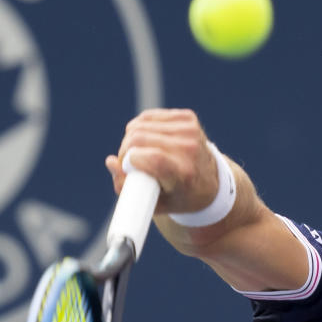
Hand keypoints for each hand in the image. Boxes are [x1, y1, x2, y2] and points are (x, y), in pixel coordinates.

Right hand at [105, 109, 219, 215]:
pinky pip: (148, 117)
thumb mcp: (153, 204)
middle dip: (124, 150)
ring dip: (130, 139)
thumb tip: (110, 161)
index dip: (131, 160)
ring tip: (138, 154)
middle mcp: (190, 149)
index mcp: (185, 175)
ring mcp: (190, 130)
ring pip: (140, 125)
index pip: (154, 158)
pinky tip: (148, 140)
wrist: (211, 181)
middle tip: (127, 163)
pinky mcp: (187, 117)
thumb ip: (126, 188)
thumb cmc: (178, 197)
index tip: (127, 168)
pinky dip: (141, 128)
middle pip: (139, 138)